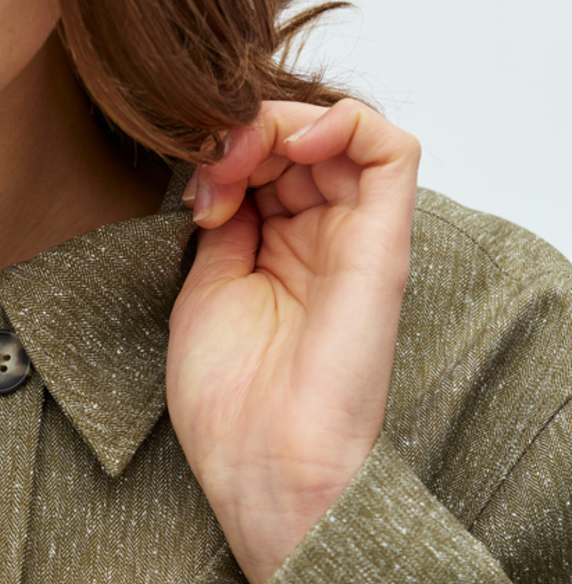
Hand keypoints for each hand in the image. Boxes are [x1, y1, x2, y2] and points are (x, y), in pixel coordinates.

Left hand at [167, 99, 418, 583]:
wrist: (264, 461)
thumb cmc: (230, 400)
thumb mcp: (205, 289)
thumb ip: (224, 224)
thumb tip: (223, 173)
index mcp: (278, 253)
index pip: (264, 162)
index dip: (224, 152)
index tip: (193, 189)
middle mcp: (321, 239)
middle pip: (296, 139)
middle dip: (243, 133)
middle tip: (210, 166)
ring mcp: (354, 237)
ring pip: (338, 132)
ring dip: (279, 125)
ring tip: (238, 159)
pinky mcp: (384, 241)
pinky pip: (391, 149)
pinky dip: (343, 122)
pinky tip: (292, 144)